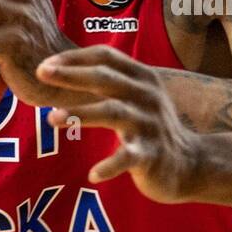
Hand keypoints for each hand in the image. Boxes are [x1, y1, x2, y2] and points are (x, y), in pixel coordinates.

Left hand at [36, 46, 204, 202]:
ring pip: (112, 112)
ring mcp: (149, 124)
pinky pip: (127, 158)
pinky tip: (93, 175)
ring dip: (80, 114)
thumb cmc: (151, 127)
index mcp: (143, 77)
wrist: (190, 164)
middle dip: (71, 75)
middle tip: (41, 73)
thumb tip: (65, 68)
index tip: (45, 63)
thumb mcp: (137, 96)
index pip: (106, 57)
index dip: (74, 57)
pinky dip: (109, 166)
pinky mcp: (151, 154)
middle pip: (105, 78)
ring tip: (51, 119)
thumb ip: (111, 80)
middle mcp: (147, 96)